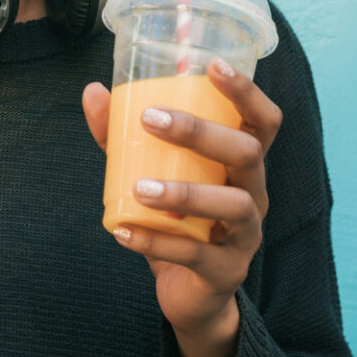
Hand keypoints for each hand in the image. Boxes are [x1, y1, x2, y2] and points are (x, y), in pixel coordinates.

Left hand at [83, 62, 281, 336]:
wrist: (189, 291)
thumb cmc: (175, 217)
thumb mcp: (147, 171)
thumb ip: (121, 136)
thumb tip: (93, 91)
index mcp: (240, 165)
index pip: (262, 122)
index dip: (246, 92)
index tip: (214, 65)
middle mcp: (253, 194)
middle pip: (248, 154)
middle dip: (201, 133)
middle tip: (151, 119)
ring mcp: (246, 235)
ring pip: (235, 205)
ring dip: (184, 192)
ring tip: (138, 188)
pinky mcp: (227, 271)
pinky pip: (198, 255)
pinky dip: (156, 241)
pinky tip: (122, 230)